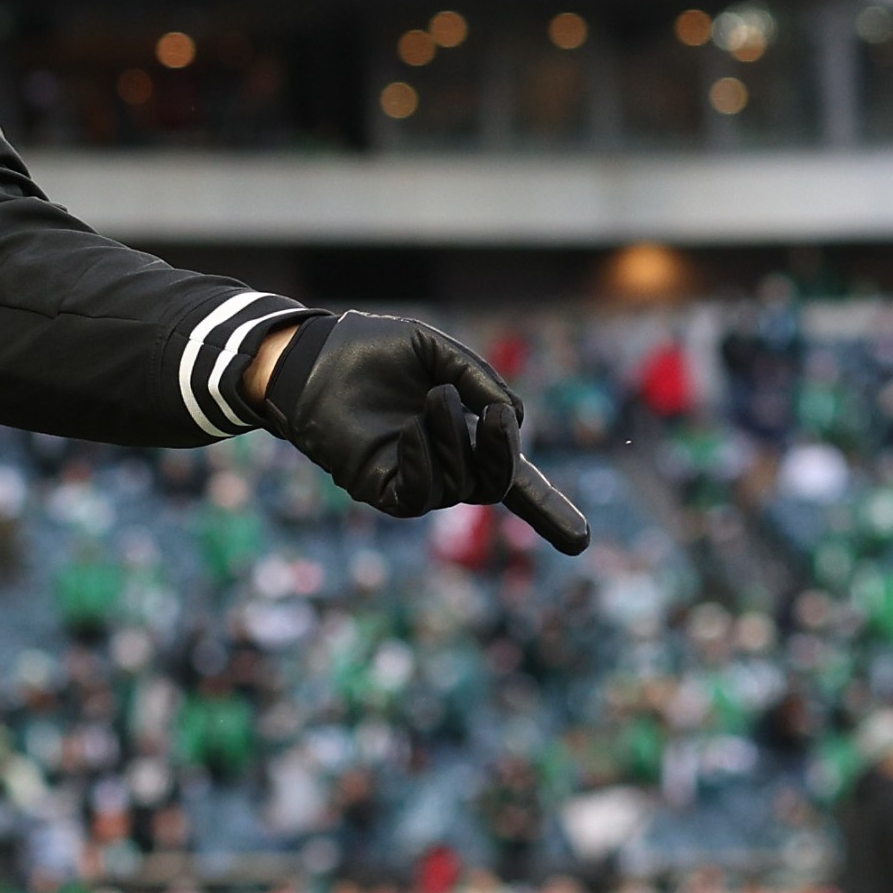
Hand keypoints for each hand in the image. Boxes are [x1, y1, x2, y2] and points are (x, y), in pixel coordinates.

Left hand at [265, 312, 585, 552]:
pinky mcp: (380, 487)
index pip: (513, 479)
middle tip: (498, 419)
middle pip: (496, 484)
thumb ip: (478, 377)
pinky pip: (419, 494)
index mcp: (463, 434)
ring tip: (437, 397)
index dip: (549, 511)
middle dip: (505, 455)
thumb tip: (513, 419)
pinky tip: (414, 427)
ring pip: (461, 486)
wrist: (311, 355)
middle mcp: (443, 464)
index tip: (582, 542)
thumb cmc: (368, 350)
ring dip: (458, 441)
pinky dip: (427, 460)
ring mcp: (413, 479)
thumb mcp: (434, 351)